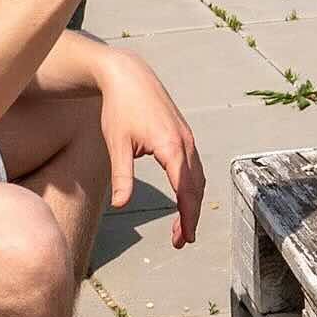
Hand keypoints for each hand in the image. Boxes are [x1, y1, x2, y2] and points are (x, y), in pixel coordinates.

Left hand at [91, 46, 205, 248]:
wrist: (128, 75)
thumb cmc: (119, 108)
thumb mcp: (117, 144)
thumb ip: (122, 176)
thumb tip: (122, 205)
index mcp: (171, 147)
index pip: (185, 191)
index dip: (187, 217)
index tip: (185, 238)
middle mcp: (185, 143)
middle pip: (196, 188)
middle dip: (192, 216)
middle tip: (182, 241)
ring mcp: (187, 138)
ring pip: (198, 178)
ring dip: (193, 203)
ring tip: (182, 226)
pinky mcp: (184, 134)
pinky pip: (195, 166)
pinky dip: (192, 186)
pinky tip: (184, 197)